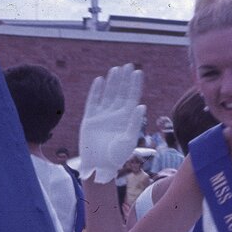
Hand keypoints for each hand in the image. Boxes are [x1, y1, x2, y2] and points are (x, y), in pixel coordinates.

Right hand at [77, 64, 144, 183]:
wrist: (98, 167)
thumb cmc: (116, 157)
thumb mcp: (128, 141)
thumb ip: (134, 123)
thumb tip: (142, 106)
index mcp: (126, 119)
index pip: (132, 98)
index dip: (135, 85)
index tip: (138, 72)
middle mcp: (115, 115)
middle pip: (120, 93)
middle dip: (124, 80)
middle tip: (128, 65)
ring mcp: (102, 116)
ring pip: (108, 94)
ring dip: (112, 82)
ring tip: (116, 69)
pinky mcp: (90, 119)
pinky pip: (93, 101)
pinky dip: (96, 91)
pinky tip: (100, 80)